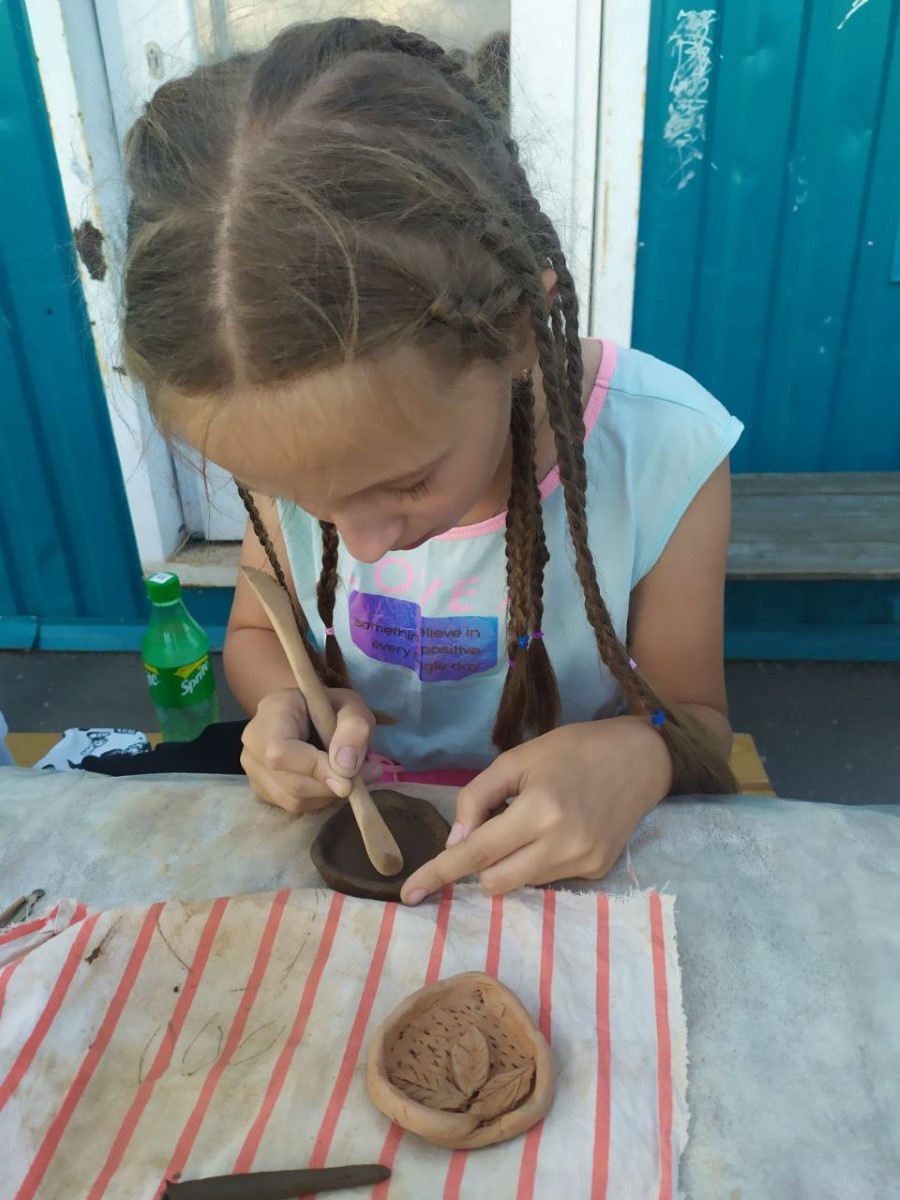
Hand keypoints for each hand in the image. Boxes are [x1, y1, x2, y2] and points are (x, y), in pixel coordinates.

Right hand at [240, 687, 381, 814]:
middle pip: (290, 782)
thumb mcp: (351, 706)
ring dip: (328, 795)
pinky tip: (330, 782)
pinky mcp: (262, 789)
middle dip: (332, 785)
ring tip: (351, 777)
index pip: (279, 751)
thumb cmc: (330, 706)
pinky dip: (318, 800)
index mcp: (272, 711)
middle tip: (367, 774)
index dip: (314, 768)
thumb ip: (354, 729)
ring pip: (293, 800)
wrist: (308, 712)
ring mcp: (253, 768)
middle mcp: (253, 742)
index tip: (349, 774)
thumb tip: (346, 768)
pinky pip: (292, 806)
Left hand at [400, 717, 672, 901]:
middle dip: (480, 863)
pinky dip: (538, 861)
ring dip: (511, 861)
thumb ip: (479, 798)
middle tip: (493, 827)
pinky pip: (548, 880)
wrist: (641, 757)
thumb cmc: (572, 749)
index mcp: (539, 809)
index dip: (438, 873)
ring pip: (520, 883)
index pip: (475, 853)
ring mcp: (584, 863)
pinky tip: (558, 830)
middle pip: (493, 881)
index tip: (409, 893)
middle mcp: (563, 843)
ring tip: (534, 820)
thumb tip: (455, 843)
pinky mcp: (598, 872)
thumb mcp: (517, 759)